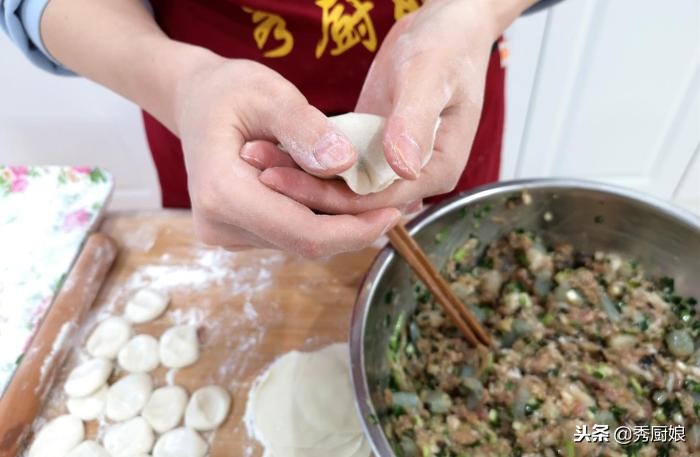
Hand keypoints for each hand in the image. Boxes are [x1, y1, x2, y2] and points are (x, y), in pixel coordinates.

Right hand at [173, 57, 400, 255]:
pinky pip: (290, 234)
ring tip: (367, 190)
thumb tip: (343, 164)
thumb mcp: (268, 93)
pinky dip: (319, 217)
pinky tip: (337, 192)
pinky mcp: (239, 233)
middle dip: (353, 227)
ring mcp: (227, 234)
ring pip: (300, 242)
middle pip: (305, 243)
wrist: (195, 102)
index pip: (302, 233)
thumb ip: (303, 128)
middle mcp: (219, 225)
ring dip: (338, 221)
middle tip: (395, 201)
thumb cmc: (229, 91)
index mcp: (222, 193)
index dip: (354, 230)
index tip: (393, 212)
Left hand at [241, 0, 500, 213]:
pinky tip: (273, 143)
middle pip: (355, 200)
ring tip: (256, 155)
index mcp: (437, 170)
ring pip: (342, 184)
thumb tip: (403, 167)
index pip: (377, 200)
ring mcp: (392, 163)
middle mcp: (414, 176)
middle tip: (258, 169)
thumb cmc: (446, 47)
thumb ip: (416, 123)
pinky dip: (308, 156)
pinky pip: (338, 162)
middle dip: (307, 190)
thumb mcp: (429, 79)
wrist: (446, 26)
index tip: (282, 181)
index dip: (329, 197)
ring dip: (302, 175)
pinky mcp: (373, 147)